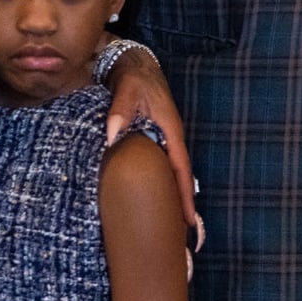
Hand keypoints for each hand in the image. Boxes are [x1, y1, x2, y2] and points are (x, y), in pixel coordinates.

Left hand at [105, 48, 198, 228]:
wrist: (133, 64)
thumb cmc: (134, 77)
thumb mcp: (128, 89)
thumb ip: (121, 109)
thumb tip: (112, 135)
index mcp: (171, 131)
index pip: (181, 169)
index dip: (185, 196)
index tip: (189, 221)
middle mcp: (170, 139)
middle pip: (179, 178)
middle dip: (182, 205)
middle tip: (183, 237)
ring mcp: (162, 141)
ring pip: (170, 174)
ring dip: (171, 197)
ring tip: (169, 226)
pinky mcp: (152, 140)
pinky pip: (160, 167)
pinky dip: (160, 184)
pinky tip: (152, 199)